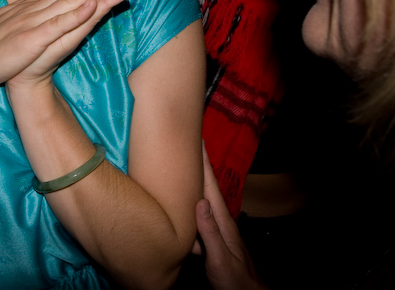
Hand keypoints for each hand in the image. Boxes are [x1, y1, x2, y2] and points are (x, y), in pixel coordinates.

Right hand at [193, 142, 267, 289]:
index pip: (210, 184)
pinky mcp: (210, 235)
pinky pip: (196, 213)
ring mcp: (215, 226)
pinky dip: (188, 201)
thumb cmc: (234, 279)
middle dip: (196, 163)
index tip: (197, 138)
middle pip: (205, 185)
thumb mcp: (219, 258)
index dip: (203, 161)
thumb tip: (199, 201)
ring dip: (192, 180)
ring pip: (200, 197)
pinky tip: (179, 201)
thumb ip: (210, 232)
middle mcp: (218, 218)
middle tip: (185, 141)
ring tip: (179, 164)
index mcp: (221, 220)